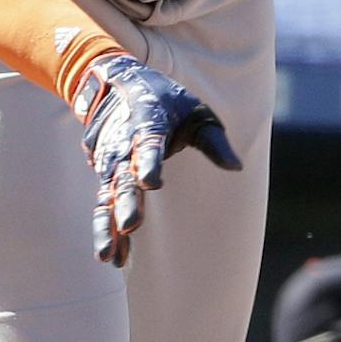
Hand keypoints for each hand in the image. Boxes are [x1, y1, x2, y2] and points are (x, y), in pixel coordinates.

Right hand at [68, 53, 241, 265]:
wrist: (119, 85)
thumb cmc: (168, 103)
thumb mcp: (197, 113)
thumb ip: (215, 142)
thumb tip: (236, 167)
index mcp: (149, 123)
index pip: (148, 144)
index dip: (149, 162)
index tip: (151, 181)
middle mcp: (123, 144)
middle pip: (124, 177)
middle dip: (126, 202)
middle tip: (131, 226)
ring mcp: (109, 161)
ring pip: (107, 197)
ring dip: (107, 227)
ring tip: (108, 256)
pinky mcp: (103, 174)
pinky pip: (103, 205)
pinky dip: (105, 229)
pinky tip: (112, 257)